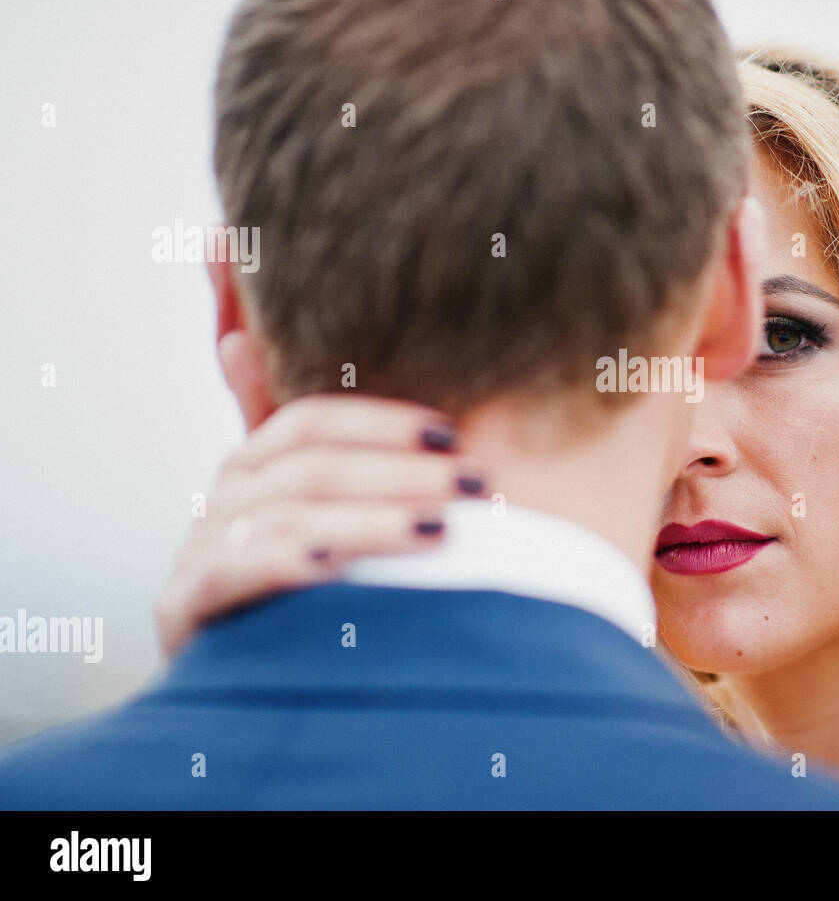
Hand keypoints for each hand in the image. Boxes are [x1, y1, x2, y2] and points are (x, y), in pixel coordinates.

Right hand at [154, 394, 484, 658]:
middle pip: (310, 469)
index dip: (383, 424)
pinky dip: (282, 562)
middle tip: (471, 484)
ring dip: (368, 520)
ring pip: (286, 518)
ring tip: (437, 528)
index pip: (312, 423)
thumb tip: (242, 339)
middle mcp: (219, 500)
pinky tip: (334, 564)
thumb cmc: (291, 587)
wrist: (235, 685)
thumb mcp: (309, 511)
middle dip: (400, 474)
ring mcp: (195, 552)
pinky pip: (230, 573)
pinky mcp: (180, 608)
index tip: (453, 434)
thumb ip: (306, 443)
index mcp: (250, 465)